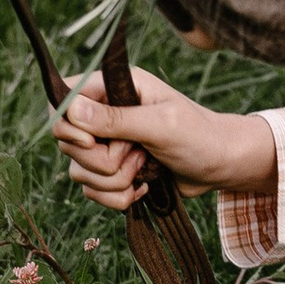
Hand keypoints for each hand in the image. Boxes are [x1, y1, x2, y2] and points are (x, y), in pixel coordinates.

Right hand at [50, 61, 279, 212]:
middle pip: (67, 143)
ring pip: (79, 172)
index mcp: (114, 86)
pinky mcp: (112, 171)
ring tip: (146, 167)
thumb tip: (70, 109)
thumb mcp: (160, 124)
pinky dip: (116, 197)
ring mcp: (107, 143)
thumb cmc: (199, 135)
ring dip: (114, 181)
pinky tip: (142, 186)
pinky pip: (92, 192)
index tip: (92, 142)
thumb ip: (115, 119)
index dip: (67, 125)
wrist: (221, 166)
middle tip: (137, 152)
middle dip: (102, 160)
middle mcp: (105, 112)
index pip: (63, 100)